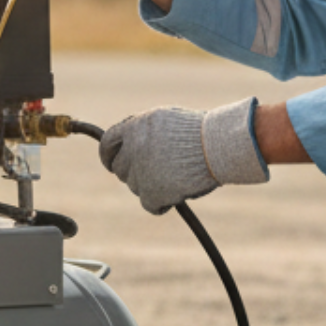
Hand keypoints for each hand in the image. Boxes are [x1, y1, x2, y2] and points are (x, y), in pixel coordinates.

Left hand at [98, 99, 269, 214]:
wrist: (219, 145)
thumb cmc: (199, 131)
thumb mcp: (165, 120)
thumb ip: (143, 132)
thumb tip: (127, 146)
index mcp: (134, 127)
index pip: (107, 144)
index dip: (108, 156)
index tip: (112, 163)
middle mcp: (133, 149)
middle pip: (120, 169)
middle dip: (133, 172)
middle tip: (154, 172)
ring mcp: (142, 172)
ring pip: (135, 187)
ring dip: (151, 185)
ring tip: (175, 177)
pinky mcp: (153, 193)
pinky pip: (149, 204)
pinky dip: (161, 203)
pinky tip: (175, 196)